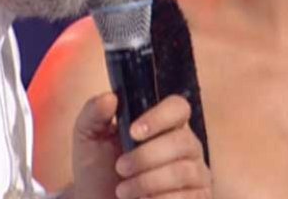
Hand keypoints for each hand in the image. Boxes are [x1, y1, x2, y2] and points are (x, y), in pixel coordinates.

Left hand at [70, 93, 210, 198]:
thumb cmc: (98, 170)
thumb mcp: (88, 139)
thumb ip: (94, 113)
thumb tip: (110, 98)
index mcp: (164, 125)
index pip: (178, 108)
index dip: (159, 117)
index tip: (133, 132)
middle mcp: (186, 146)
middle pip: (182, 141)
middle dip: (146, 156)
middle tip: (121, 168)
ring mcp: (195, 174)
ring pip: (183, 171)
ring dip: (148, 182)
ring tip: (123, 191)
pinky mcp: (198, 198)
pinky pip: (187, 197)